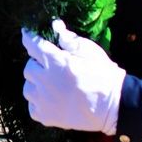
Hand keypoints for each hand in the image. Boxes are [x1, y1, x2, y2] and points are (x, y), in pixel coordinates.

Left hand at [22, 19, 123, 134]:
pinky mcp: (44, 116)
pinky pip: (33, 106)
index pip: (33, 45)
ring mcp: (43, 100)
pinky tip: (53, 101)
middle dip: (38, 65)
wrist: (114, 106)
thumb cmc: (104, 75)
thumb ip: (69, 39)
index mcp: (55, 62)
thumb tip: (55, 25)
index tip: (27, 34)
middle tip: (52, 68)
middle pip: (29, 68)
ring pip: (28, 88)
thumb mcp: (90, 51)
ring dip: (37, 85)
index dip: (29, 38)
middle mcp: (45, 80)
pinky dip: (40, 103)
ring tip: (52, 86)